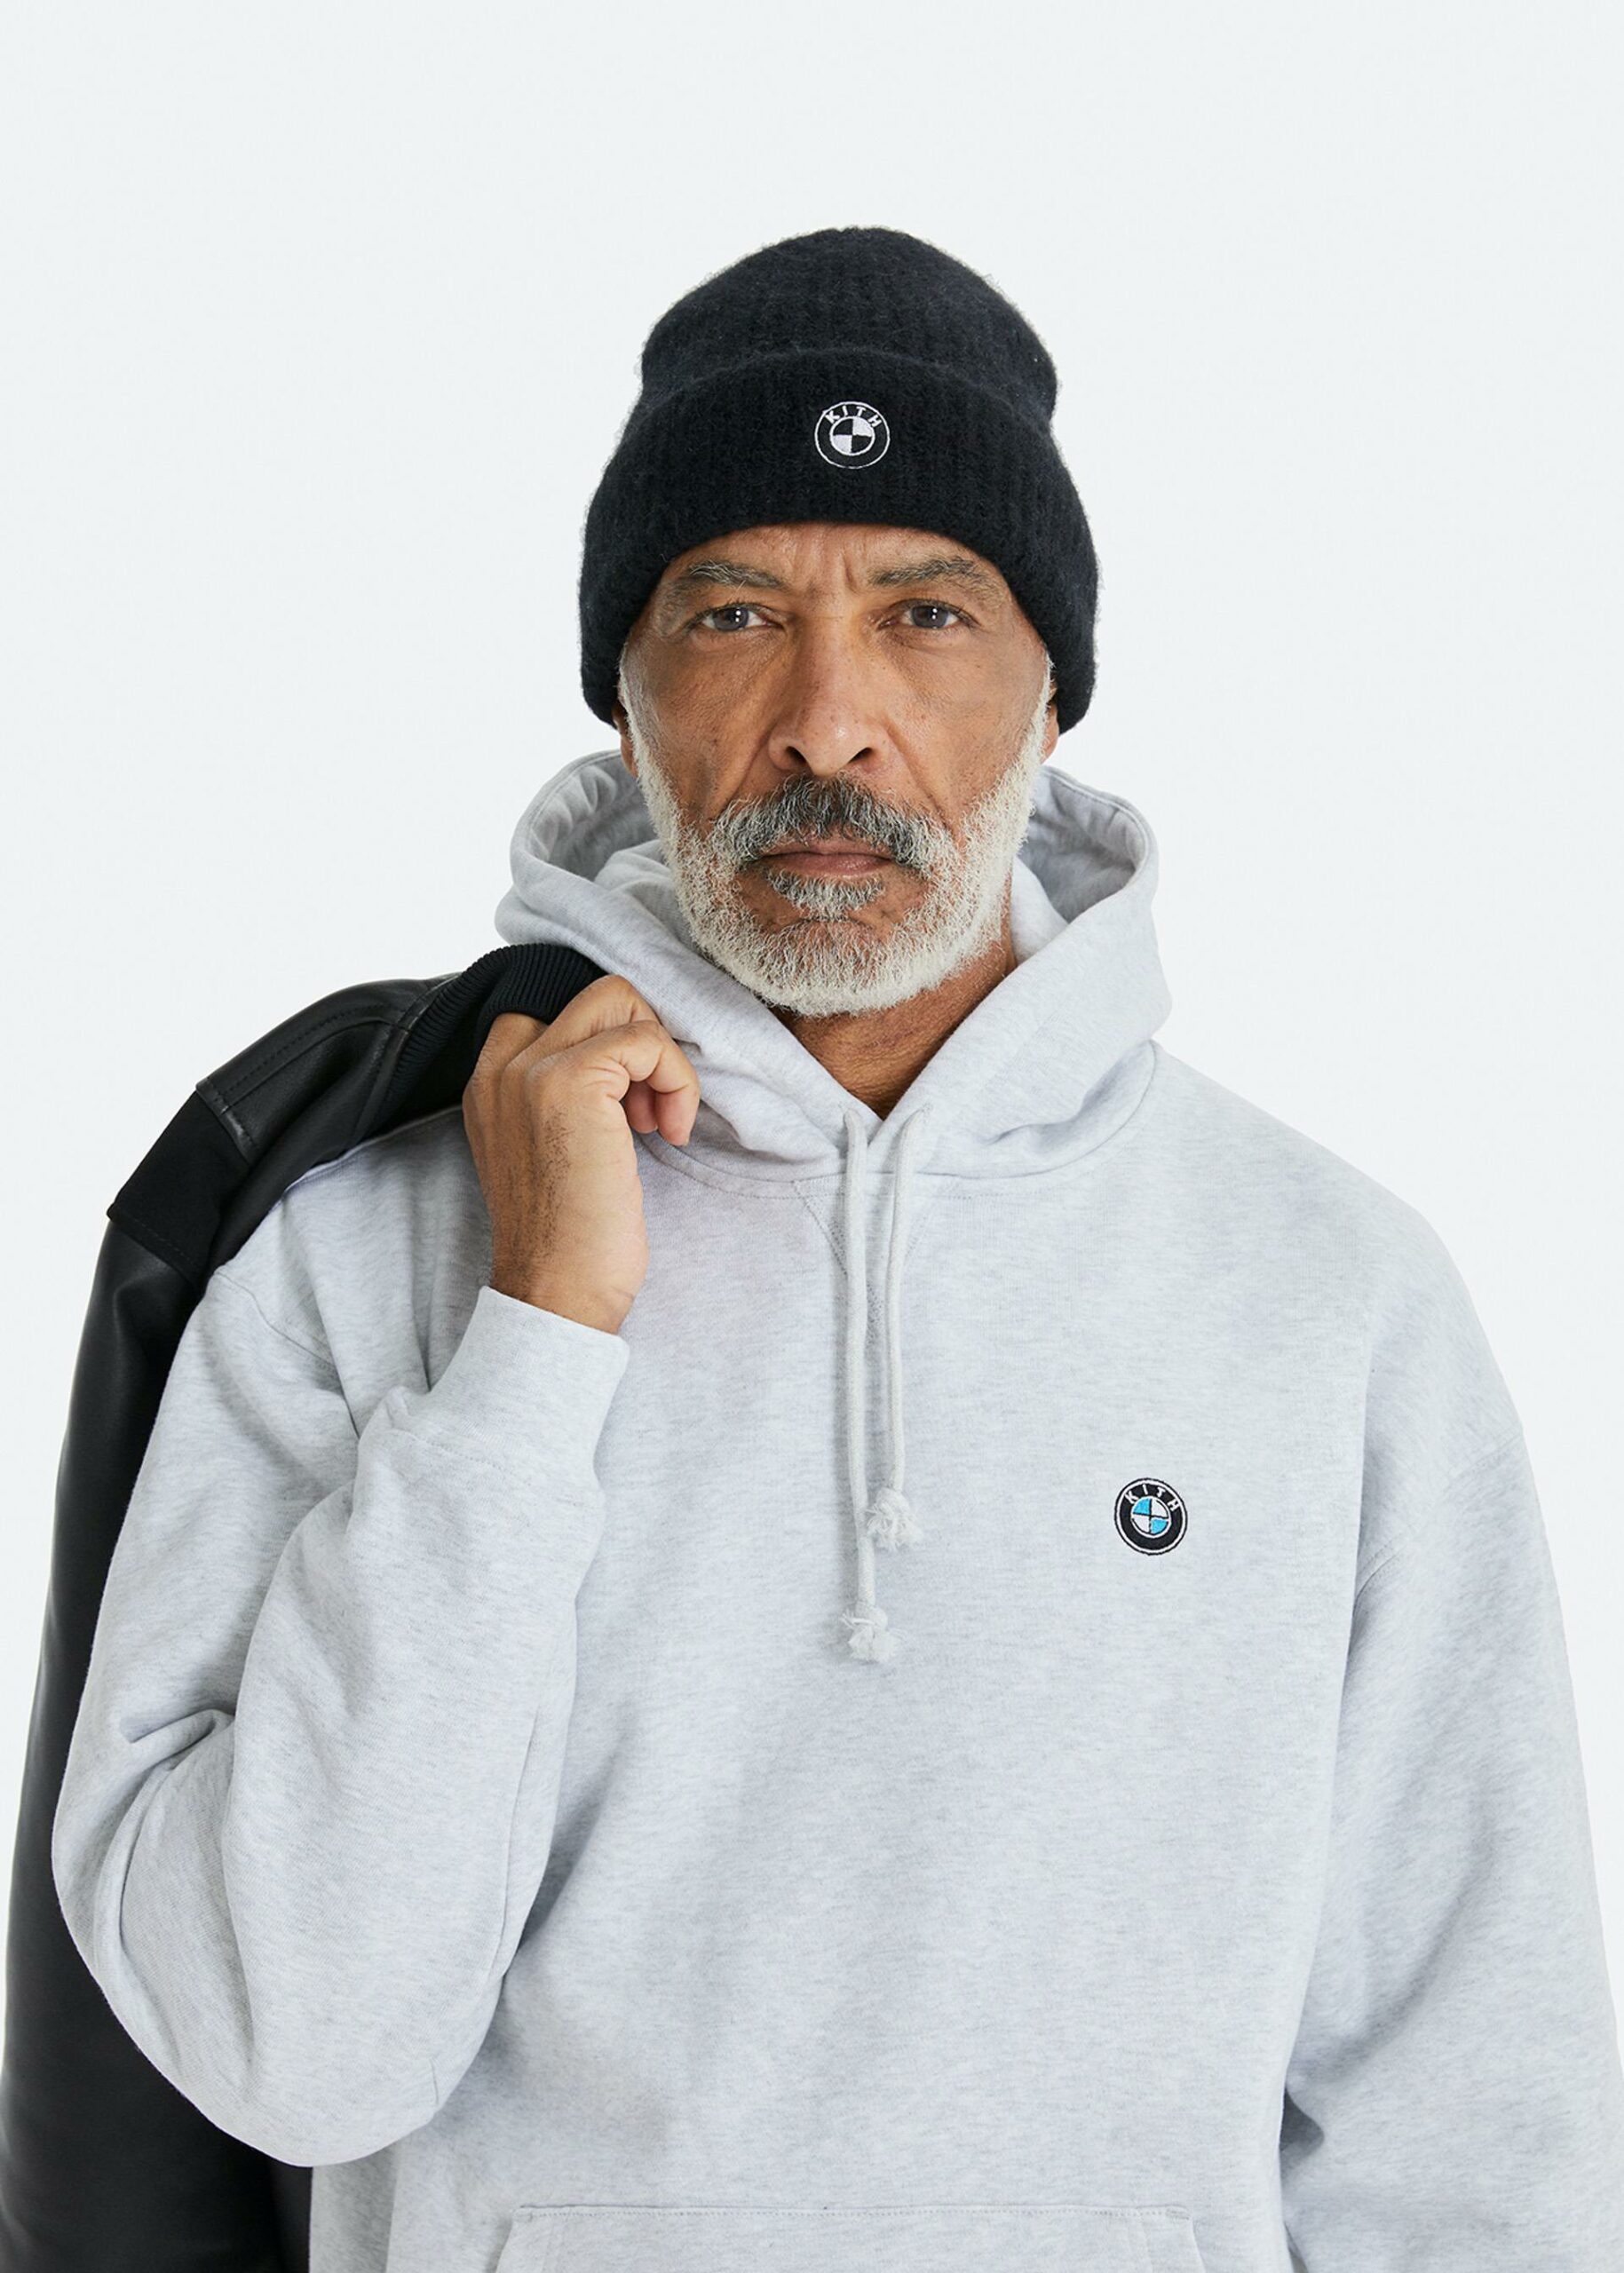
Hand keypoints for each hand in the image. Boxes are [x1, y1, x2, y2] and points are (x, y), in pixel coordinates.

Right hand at [461, 976, 699, 1335]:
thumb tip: (631, 1055)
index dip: (611, 1040)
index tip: (628, 1100)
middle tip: (649, 1109)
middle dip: (643, 1041)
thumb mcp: (551, 1149)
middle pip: (596, 995)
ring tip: (660, 1122)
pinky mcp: (571, 1083)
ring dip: (662, 1058)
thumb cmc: (569, 1237)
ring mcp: (530, 1070)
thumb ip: (564, 1096)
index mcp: (490, 1081)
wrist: (557, 1293)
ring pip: (622, 1001)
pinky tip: (672, 1133)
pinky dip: (677, 1081)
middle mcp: (500, 1066)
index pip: (556, 1008)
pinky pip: (647, 1040)